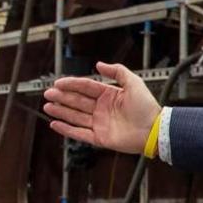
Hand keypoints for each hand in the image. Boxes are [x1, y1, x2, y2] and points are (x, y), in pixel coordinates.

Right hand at [42, 62, 161, 152]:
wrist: (154, 129)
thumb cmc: (147, 107)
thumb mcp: (134, 83)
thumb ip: (118, 71)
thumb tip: (100, 64)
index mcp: (110, 95)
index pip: (86, 87)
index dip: (72, 84)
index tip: (59, 82)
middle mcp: (103, 109)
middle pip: (78, 101)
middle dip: (63, 97)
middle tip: (49, 93)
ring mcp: (100, 123)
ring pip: (75, 116)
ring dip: (61, 111)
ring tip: (48, 106)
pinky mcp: (100, 137)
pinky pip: (79, 133)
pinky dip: (66, 129)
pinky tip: (55, 124)